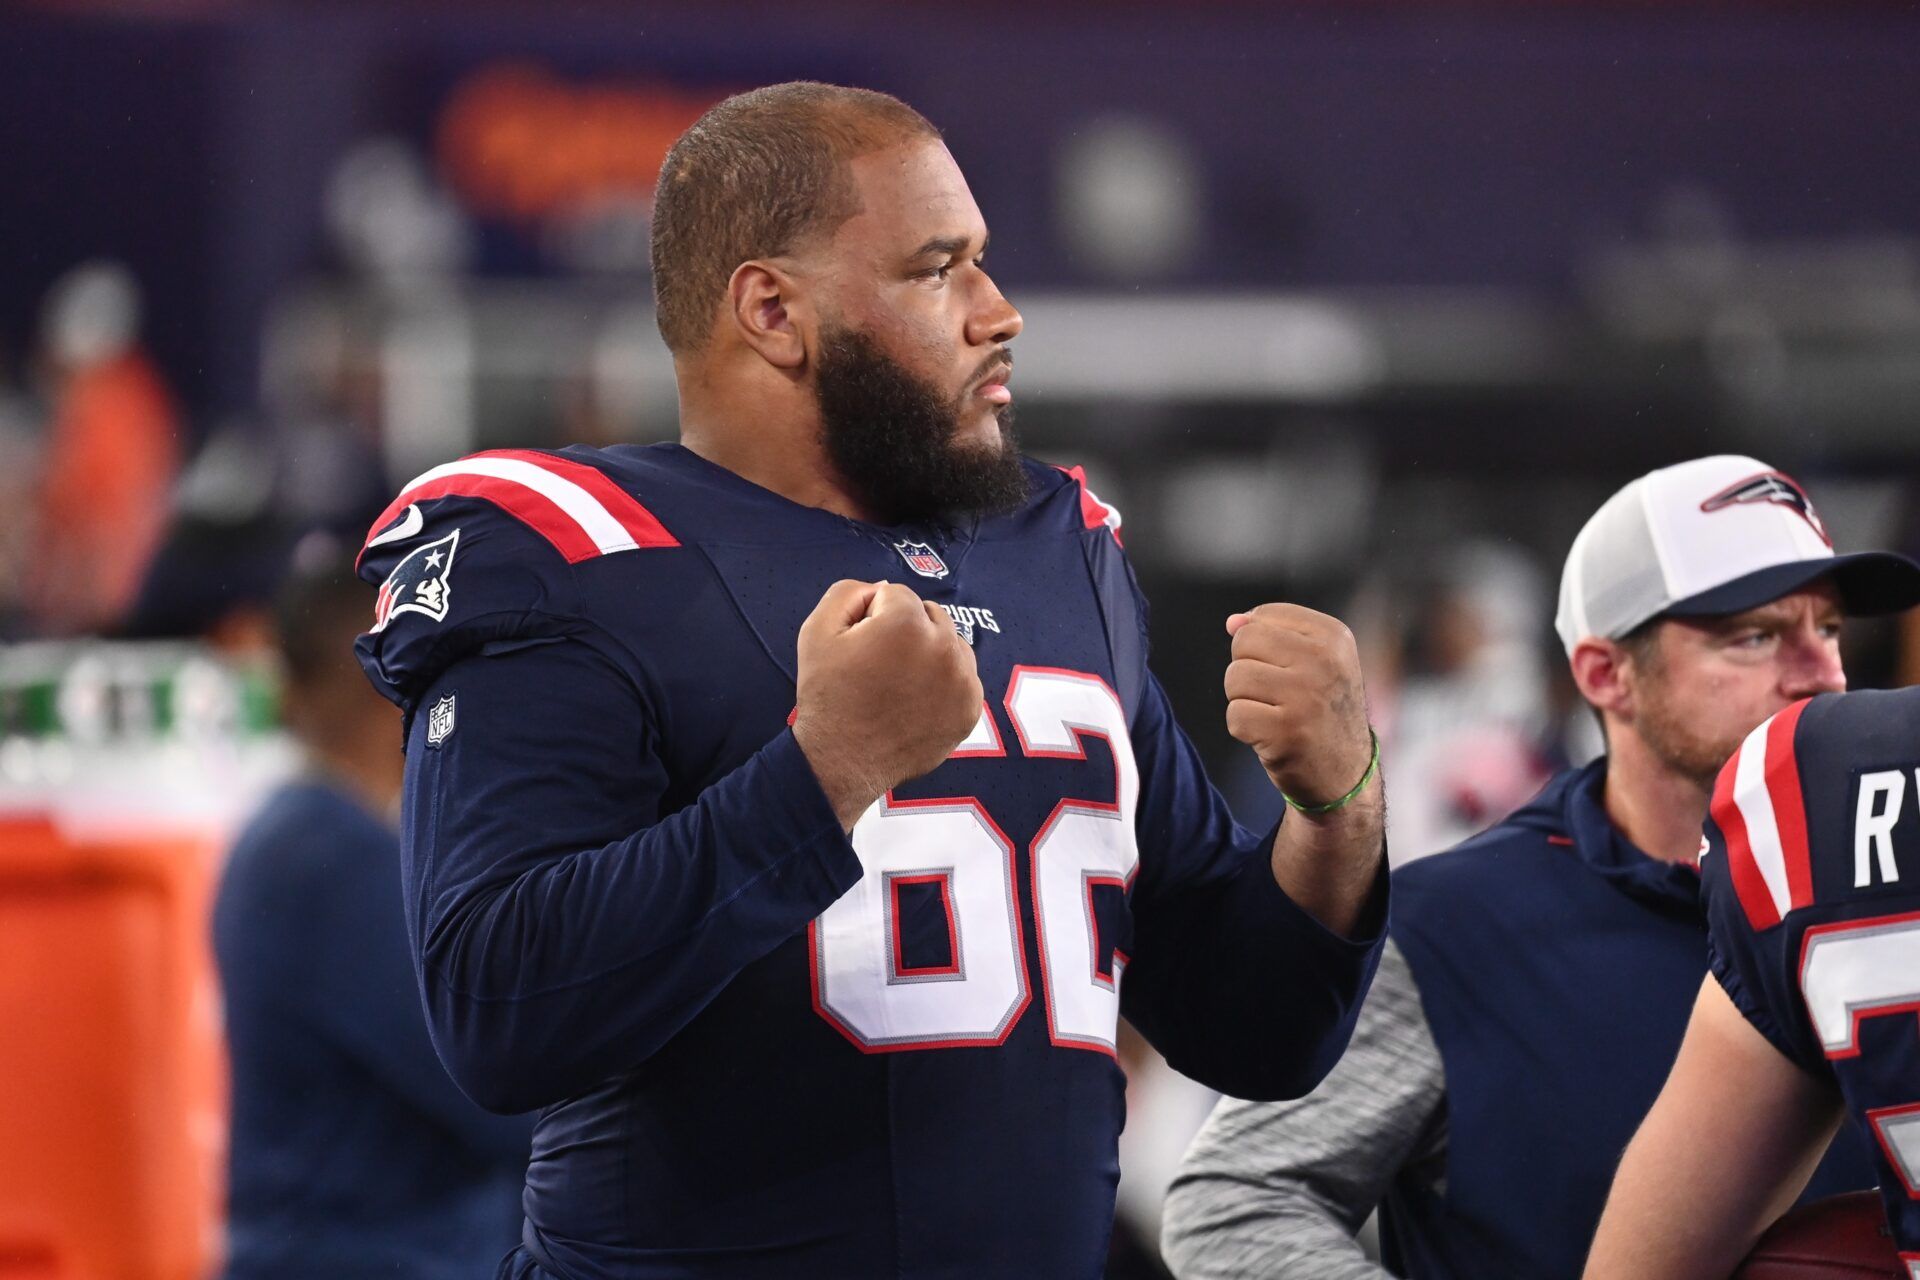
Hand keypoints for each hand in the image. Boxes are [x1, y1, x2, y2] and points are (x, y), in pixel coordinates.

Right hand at [792, 580, 982, 830]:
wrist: (842, 762)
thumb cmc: (828, 695)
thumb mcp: (817, 630)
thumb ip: (849, 593)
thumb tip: (881, 590)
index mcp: (907, 623)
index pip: (894, 595)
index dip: (871, 617)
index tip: (859, 646)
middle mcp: (944, 646)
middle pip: (929, 615)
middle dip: (906, 630)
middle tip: (879, 665)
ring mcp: (963, 680)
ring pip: (951, 644)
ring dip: (929, 653)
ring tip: (900, 682)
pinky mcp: (971, 707)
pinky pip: (962, 676)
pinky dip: (944, 682)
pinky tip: (917, 700)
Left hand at [1224, 604, 1373, 811]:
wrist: (1346, 774)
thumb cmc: (1320, 711)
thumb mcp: (1313, 662)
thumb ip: (1273, 634)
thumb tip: (1232, 622)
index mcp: (1334, 637)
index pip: (1263, 616)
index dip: (1259, 645)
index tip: (1288, 671)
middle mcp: (1325, 662)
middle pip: (1243, 642)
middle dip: (1247, 670)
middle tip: (1276, 696)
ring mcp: (1306, 697)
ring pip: (1235, 678)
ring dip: (1244, 701)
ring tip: (1274, 716)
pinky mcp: (1286, 733)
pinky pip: (1235, 715)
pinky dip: (1244, 730)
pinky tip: (1271, 737)